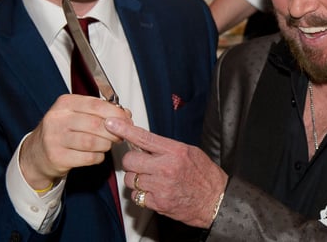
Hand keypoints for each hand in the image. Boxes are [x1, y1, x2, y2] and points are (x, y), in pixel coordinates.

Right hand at [19, 94, 131, 189]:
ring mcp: (55, 139)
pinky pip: (88, 158)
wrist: (37, 153)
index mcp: (65, 103)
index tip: (126, 120)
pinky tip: (96, 154)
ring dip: (106, 144)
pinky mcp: (57, 157)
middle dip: (114, 131)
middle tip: (120, 135)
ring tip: (107, 144)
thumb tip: (125, 114)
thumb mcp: (77, 114)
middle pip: (96, 124)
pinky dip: (98, 157)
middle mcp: (57, 119)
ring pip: (92, 142)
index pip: (96, 105)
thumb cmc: (62, 131)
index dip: (115, 113)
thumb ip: (100, 111)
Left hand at [105, 117, 228, 228]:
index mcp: (175, 151)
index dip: (125, 130)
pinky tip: (154, 191)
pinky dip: (141, 194)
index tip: (111, 123)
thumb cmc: (204, 175)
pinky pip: (136, 196)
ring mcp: (160, 187)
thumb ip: (165, 147)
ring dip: (136, 179)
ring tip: (151, 179)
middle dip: (133, 161)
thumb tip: (144, 141)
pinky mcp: (157, 203)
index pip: (144, 137)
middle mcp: (166, 168)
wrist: (215, 200)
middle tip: (142, 163)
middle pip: (131, 160)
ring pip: (131, 179)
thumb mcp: (189, 152)